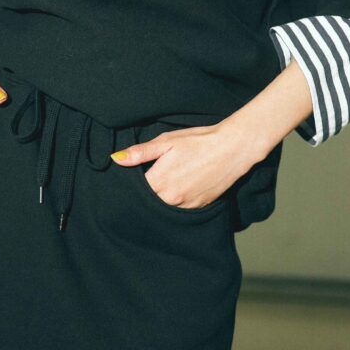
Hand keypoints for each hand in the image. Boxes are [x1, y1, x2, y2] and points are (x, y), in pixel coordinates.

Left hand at [110, 118, 267, 209]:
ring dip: (163, 197)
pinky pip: (181, 209)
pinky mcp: (200, 207)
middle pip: (149, 201)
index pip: (135, 191)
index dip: (133, 183)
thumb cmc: (199, 141)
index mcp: (159, 181)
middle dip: (147, 192)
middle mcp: (171, 198)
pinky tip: (182, 185)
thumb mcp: (167, 141)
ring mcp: (186, 205)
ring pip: (165, 207)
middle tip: (154, 176)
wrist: (233, 148)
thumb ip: (141, 152)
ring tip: (170, 180)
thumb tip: (116, 158)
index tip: (134, 176)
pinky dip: (178, 200)